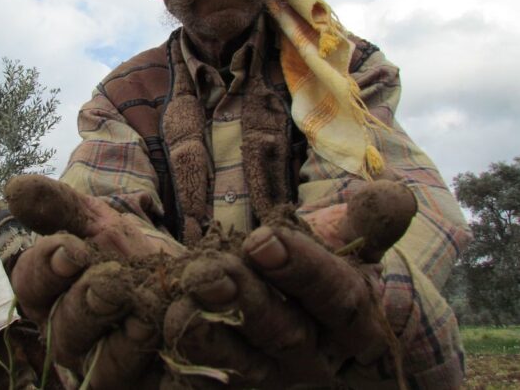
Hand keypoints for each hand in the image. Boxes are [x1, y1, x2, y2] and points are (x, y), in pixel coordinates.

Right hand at [7, 175, 181, 387]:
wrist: (199, 289)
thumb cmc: (136, 258)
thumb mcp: (102, 225)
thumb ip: (62, 206)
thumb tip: (14, 187)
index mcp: (52, 297)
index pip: (32, 284)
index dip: (49, 268)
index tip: (73, 250)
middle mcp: (71, 339)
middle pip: (64, 329)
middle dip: (87, 302)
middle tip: (111, 280)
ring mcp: (105, 369)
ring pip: (103, 366)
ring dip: (122, 338)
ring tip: (144, 309)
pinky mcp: (141, 386)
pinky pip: (140, 380)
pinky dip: (153, 356)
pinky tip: (165, 330)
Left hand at [162, 181, 415, 387]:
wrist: (281, 318)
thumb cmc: (315, 276)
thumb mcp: (345, 247)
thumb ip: (370, 224)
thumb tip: (393, 193)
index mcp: (349, 322)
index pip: (337, 298)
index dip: (303, 269)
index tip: (263, 240)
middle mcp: (311, 358)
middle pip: (284, 332)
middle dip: (246, 299)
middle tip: (208, 271)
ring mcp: (269, 379)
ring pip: (242, 363)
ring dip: (210, 329)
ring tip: (185, 293)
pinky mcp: (228, 389)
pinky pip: (205, 380)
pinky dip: (185, 351)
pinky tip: (169, 316)